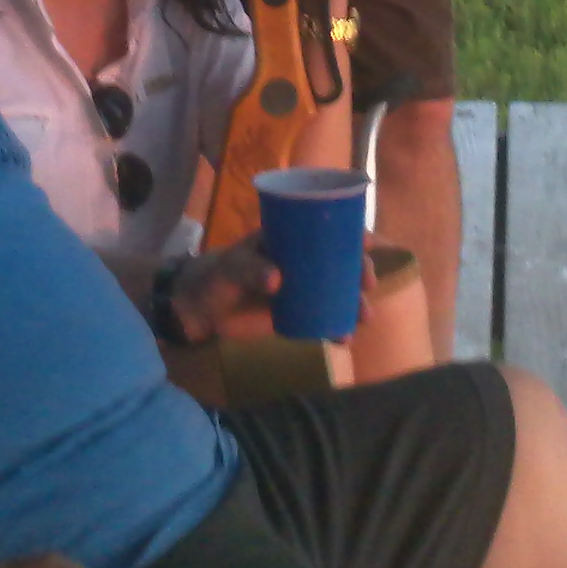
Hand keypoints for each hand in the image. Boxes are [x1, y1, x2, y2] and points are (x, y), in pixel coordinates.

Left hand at [170, 236, 386, 344]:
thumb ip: (251, 269)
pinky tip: (344, 338)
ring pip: (336, 292)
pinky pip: (322, 319)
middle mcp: (301, 262)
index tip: (366, 241)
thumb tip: (278, 280)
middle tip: (366, 284)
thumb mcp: (232, 266)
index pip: (326, 229)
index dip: (350, 232)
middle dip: (359, 271)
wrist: (200, 309)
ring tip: (362, 317)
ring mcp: (300, 289)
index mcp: (289, 239)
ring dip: (354, 303)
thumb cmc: (217, 275)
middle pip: (340, 262)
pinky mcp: (295, 315)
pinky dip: (336, 327)